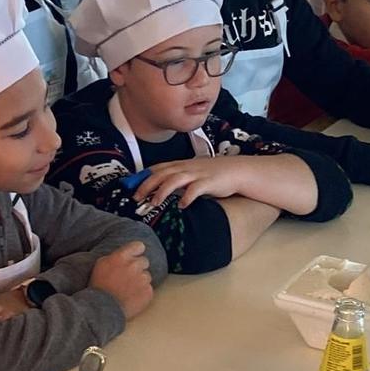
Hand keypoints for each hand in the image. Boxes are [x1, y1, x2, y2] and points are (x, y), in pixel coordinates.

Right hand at [88, 241, 155, 319]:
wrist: (103, 308)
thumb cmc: (99, 286)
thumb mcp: (101, 264)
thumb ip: (115, 256)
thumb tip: (124, 254)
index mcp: (122, 257)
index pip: (139, 246)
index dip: (137, 251)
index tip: (135, 256)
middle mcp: (134, 266)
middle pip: (144, 261)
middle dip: (138, 267)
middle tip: (129, 277)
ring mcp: (142, 279)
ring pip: (147, 276)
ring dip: (140, 281)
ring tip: (129, 289)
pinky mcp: (148, 292)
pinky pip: (148, 289)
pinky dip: (143, 293)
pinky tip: (132, 297)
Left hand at [132, 156, 251, 210]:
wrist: (238, 170)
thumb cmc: (214, 174)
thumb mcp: (193, 173)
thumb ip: (178, 179)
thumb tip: (161, 190)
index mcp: (181, 165)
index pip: (158, 168)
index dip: (143, 177)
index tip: (131, 187)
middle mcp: (187, 167)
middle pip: (162, 173)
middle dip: (147, 185)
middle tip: (137, 198)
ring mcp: (198, 174)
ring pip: (175, 179)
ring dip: (162, 191)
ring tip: (154, 203)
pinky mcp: (209, 182)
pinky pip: (196, 189)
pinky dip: (187, 197)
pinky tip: (181, 205)